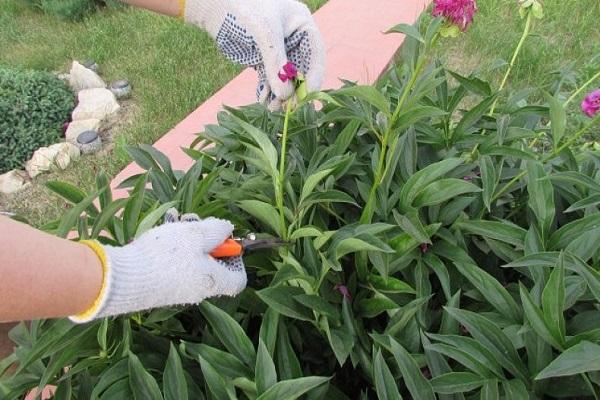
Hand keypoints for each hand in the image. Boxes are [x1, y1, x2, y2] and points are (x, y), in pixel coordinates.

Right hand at [70, 209, 246, 322]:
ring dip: (185, 236)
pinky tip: (162, 228)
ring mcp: (177, 289)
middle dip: (205, 237)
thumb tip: (227, 230)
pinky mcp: (159, 286)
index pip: (238, 279)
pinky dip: (170, 244)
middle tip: (194, 222)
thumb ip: (217, 230)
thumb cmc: (165, 256)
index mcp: (213, 282)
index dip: (235, 258)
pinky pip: (173, 263)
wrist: (121, 278)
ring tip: (175, 219)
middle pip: (212, 263)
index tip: (225, 240)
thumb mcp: (197, 235)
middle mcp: (197, 290)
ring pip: (190, 258)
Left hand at [183, 0, 325, 108]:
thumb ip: (276, 62)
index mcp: (303, 25)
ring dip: (281, 95)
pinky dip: (268, 91)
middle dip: (295, 90)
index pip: (316, 54)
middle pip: (302, 70)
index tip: (307, 96)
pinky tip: (263, 101)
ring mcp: (279, 51)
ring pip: (285, 78)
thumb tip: (286, 95)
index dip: (314, 76)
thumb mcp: (264, 32)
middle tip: (289, 108)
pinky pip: (270, 79)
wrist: (216, 6)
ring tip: (272, 107)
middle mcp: (294, 39)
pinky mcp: (264, 59)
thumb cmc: (246, 8)